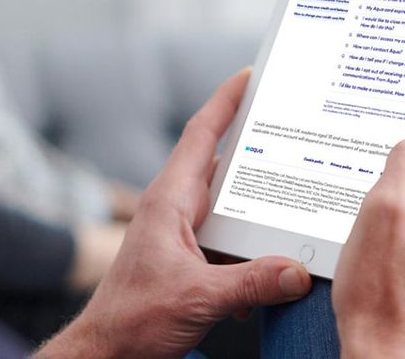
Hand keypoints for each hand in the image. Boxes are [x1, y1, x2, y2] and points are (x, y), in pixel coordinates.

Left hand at [39, 69, 311, 357]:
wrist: (105, 352)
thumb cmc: (132, 319)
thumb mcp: (198, 298)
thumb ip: (251, 282)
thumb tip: (299, 269)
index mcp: (169, 200)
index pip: (201, 134)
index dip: (226, 100)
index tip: (250, 74)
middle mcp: (174, 209)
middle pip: (220, 162)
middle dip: (255, 143)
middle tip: (291, 123)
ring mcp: (179, 233)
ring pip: (228, 203)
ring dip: (258, 200)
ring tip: (298, 189)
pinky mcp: (187, 258)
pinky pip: (228, 237)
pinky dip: (253, 242)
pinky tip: (277, 261)